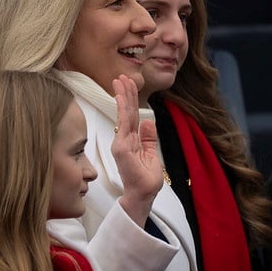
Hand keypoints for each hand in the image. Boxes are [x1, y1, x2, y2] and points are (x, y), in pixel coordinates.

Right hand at [111, 74, 163, 225]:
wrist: (143, 194)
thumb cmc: (146, 178)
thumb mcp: (151, 153)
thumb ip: (149, 138)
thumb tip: (148, 121)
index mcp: (131, 141)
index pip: (130, 117)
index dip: (130, 101)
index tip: (129, 85)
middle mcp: (124, 140)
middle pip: (125, 112)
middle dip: (125, 93)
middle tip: (122, 76)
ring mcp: (121, 143)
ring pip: (123, 114)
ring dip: (123, 96)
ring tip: (120, 80)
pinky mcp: (121, 147)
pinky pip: (122, 124)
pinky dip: (121, 108)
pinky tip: (120, 96)